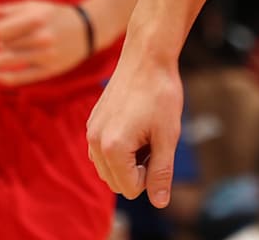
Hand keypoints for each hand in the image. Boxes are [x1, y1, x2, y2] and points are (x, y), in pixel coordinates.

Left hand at [0, 0, 91, 86]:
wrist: (90, 29)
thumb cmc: (59, 15)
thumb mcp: (38, 5)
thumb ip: (13, 8)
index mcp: (37, 18)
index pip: (1, 29)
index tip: (0, 31)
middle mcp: (41, 37)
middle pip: (2, 46)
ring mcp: (45, 55)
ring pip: (8, 61)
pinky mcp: (48, 69)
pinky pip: (20, 77)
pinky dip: (1, 77)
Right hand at [87, 46, 184, 207]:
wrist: (147, 56)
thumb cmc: (160, 93)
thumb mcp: (168, 136)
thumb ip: (162, 172)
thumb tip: (160, 202)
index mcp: (112, 148)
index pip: (131, 188)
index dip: (151, 173)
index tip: (159, 146)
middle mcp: (94, 143)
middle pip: (117, 183)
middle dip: (137, 169)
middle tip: (153, 140)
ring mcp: (90, 132)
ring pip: (108, 168)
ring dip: (128, 160)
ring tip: (144, 132)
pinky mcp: (92, 123)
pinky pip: (103, 151)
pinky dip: (119, 148)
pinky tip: (135, 124)